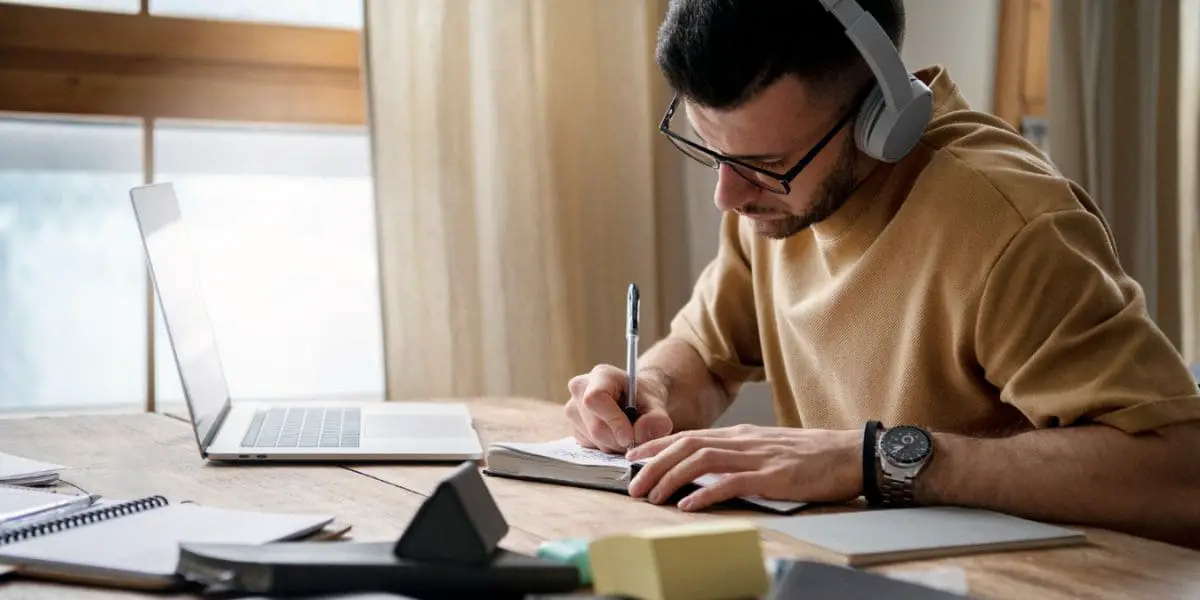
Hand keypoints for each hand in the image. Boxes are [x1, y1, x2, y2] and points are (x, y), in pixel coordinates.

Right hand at [564, 364, 673, 452]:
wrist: (636, 402)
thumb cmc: (644, 400)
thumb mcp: (657, 406)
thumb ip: (656, 420)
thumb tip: (639, 435)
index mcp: (600, 375)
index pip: (595, 399)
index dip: (613, 421)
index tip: (630, 437)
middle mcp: (580, 389)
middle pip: (594, 426)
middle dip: (618, 440)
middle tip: (636, 440)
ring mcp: (572, 408)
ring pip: (592, 439)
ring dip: (614, 445)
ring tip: (627, 434)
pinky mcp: (573, 426)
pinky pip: (589, 446)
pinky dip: (606, 447)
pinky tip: (615, 435)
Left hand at [625, 424, 862, 510]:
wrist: (850, 453)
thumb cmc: (811, 456)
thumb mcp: (767, 448)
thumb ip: (739, 454)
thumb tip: (708, 467)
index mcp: (741, 435)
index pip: (689, 435)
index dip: (657, 446)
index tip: (633, 457)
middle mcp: (743, 441)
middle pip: (687, 446)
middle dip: (654, 464)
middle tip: (632, 484)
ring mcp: (757, 457)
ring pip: (701, 461)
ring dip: (671, 478)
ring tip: (652, 495)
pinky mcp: (772, 476)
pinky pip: (731, 482)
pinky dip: (705, 493)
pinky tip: (688, 504)